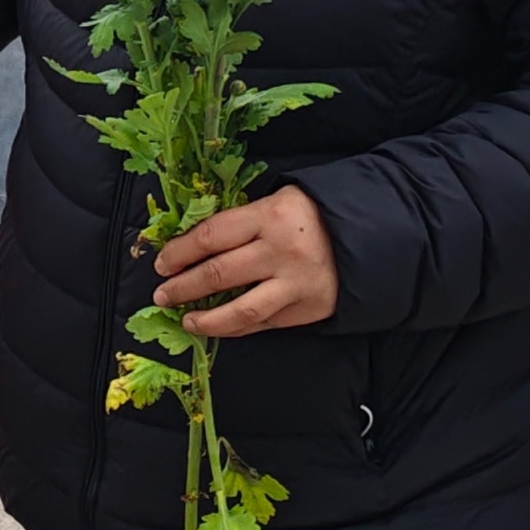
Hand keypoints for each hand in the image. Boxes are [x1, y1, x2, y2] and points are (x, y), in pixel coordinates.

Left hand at [151, 187, 338, 334]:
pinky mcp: (307, 309)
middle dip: (183, 287)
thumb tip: (190, 244)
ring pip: (240, 310)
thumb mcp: (276, 201)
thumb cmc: (311, 215)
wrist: (368, 236)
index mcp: (269, 215)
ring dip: (206, 319)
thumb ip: (240, 221)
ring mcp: (295, 284)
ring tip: (186, 320)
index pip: (211, 236)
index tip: (162, 263)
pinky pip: (263, 323)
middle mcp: (280, 251)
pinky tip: (218, 326)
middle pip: (218, 273)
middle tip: (163, 294)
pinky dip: (236, 328)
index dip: (180, 252)